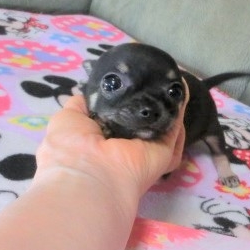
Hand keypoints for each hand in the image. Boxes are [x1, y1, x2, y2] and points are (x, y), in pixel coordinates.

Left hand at [35, 80, 187, 200]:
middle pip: (144, 121)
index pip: (121, 119)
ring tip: (171, 77)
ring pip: (163, 124)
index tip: (130, 82)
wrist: (89, 174)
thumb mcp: (68, 118)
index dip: (126, 102)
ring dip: (167, 103)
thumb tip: (90, 93)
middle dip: (150, 100)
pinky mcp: (166, 151)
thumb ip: (81, 104)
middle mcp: (128, 146)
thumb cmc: (71, 148)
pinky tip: (181, 86)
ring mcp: (148, 150)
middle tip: (155, 75)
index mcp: (105, 141)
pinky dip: (179, 108)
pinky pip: (174, 129)